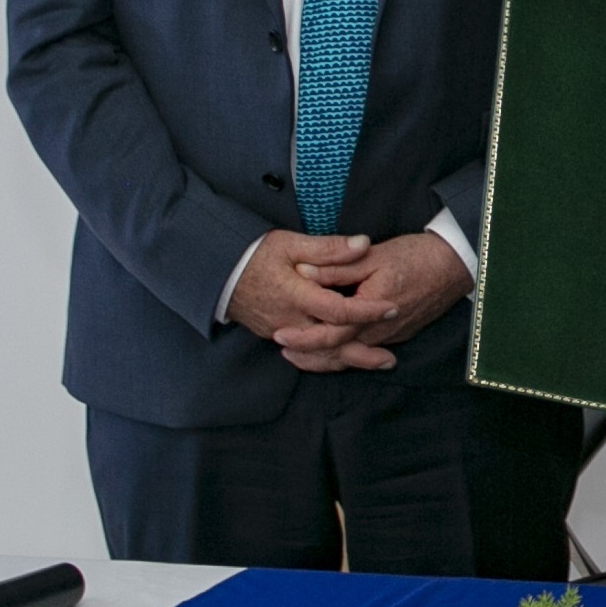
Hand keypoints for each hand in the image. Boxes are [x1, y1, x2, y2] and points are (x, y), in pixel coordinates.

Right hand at [226, 232, 395, 370]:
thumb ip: (328, 248)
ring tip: (377, 362)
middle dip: (362, 354)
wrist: (214, 272)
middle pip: (332, 344)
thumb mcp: (290, 243)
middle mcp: (290, 320)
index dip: (368, 311)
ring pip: (319, 353)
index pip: (339, 311)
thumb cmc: (251, 254)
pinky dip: (328, 357)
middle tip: (391, 360)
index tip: (392, 307)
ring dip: (349, 359)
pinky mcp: (275, 335)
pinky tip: (346, 356)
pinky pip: (306, 352)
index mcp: (297, 296)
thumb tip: (363, 244)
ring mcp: (281, 331)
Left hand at [280, 232, 474, 369]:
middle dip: (309, 355)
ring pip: (353, 356)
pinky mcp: (399, 334)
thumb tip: (303, 271)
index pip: (331, 334)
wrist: (456, 265)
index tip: (280, 334)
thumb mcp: (374, 255)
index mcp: (372, 309)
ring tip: (300, 355)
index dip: (303, 337)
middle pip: (339, 353)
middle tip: (283, 349)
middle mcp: (381, 330)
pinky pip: (366, 350)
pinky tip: (333, 350)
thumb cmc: (417, 256)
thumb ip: (338, 266)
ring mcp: (392, 335)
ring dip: (325, 358)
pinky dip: (346, 354)